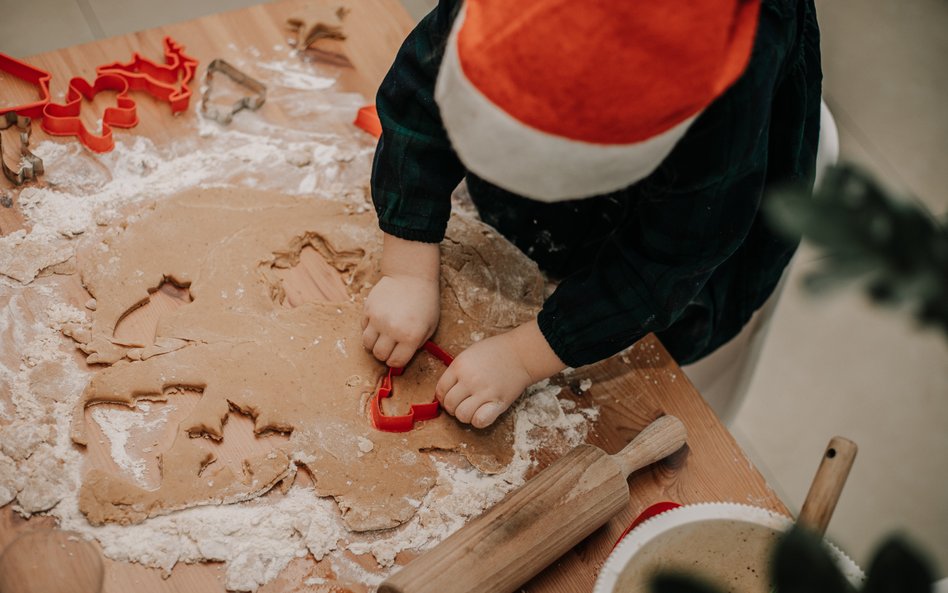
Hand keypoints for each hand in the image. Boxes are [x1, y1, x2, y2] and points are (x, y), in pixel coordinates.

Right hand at [362, 274, 439, 366]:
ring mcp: (378, 319)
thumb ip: (416, 345)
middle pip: (379, 355)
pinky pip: (363, 328)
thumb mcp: (430, 326)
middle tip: (389, 347)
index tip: (397, 356)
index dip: (396, 361)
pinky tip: (378, 323)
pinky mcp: (368, 309)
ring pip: (367, 344)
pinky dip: (369, 330)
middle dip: (384, 354)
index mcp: (410, 336)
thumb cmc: (424, 302)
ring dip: (374, 344)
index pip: (396, 362)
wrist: (411, 276)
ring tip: (382, 337)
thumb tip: (400, 360)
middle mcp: (392, 330)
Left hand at [435, 320, 565, 427]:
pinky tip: (482, 413)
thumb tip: (445, 389)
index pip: (440, 390)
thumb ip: (457, 370)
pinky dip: (478, 421)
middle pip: (449, 405)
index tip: (449, 397)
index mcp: (459, 366)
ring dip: (465, 415)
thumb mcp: (470, 353)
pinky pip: (480, 421)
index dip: (442, 397)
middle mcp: (469, 380)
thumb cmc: (496, 351)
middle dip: (452, 408)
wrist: (521, 353)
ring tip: (472, 409)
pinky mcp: (498, 402)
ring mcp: (483, 392)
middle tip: (462, 403)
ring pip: (462, 415)